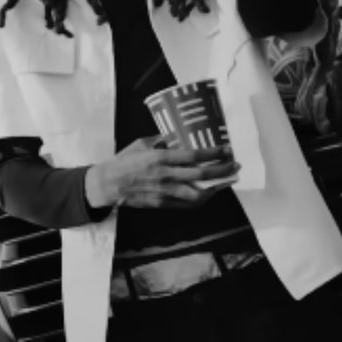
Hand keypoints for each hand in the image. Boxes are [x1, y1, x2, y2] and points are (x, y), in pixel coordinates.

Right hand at [85, 136, 238, 209]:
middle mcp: (165, 175)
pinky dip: (201, 199)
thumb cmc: (122, 162)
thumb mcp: (140, 144)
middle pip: (201, 175)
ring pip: (198, 194)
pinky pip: (187, 204)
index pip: (193, 155)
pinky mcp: (162, 204)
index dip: (213, 153)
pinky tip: (208, 193)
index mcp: (159, 157)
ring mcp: (165, 192)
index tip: (227, 150)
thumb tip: (176, 137)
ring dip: (216, 188)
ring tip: (225, 182)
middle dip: (222, 170)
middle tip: (235, 166)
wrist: (106, 185)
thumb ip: (160, 141)